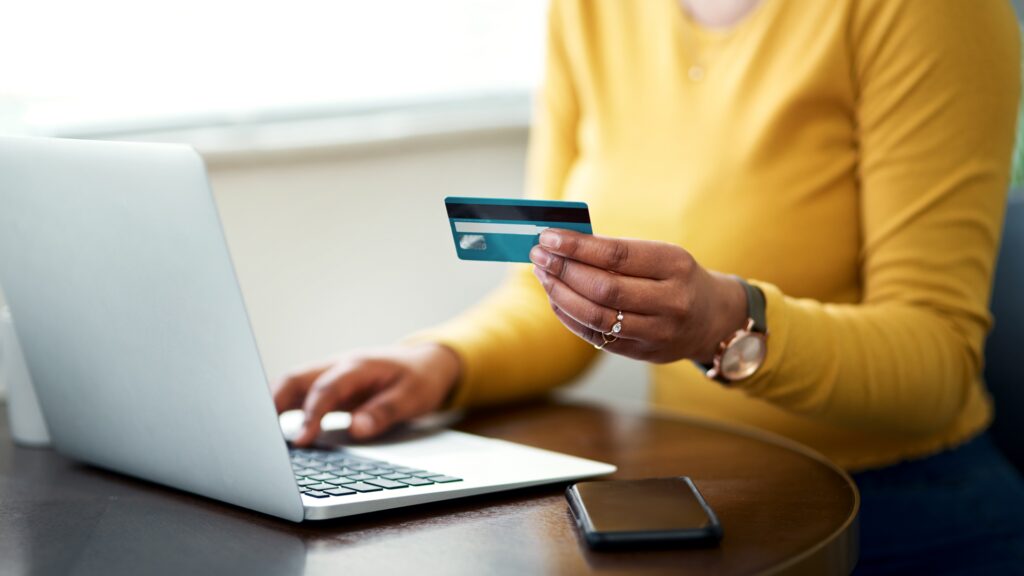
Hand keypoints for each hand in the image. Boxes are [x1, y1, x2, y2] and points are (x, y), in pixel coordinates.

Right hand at [273, 343, 460, 444]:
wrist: (427, 361)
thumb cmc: (419, 378)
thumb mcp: (412, 397)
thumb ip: (384, 413)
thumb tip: (357, 429)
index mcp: (358, 366)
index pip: (326, 389)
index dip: (311, 414)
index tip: (300, 440)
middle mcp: (338, 366)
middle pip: (296, 379)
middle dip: (272, 403)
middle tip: (259, 434)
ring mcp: (330, 374)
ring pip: (292, 385)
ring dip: (272, 405)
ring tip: (256, 435)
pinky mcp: (328, 385)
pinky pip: (299, 394)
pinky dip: (282, 408)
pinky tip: (270, 430)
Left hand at [529, 229, 747, 363]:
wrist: (713, 319)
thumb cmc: (677, 277)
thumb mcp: (661, 254)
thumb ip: (618, 251)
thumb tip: (563, 244)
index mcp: (675, 265)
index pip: (617, 255)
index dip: (577, 247)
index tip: (548, 236)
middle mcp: (670, 301)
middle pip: (604, 288)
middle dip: (564, 270)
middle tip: (539, 256)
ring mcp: (658, 332)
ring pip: (597, 317)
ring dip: (561, 295)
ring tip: (544, 275)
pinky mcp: (644, 353)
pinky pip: (596, 336)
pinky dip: (569, 316)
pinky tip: (556, 299)